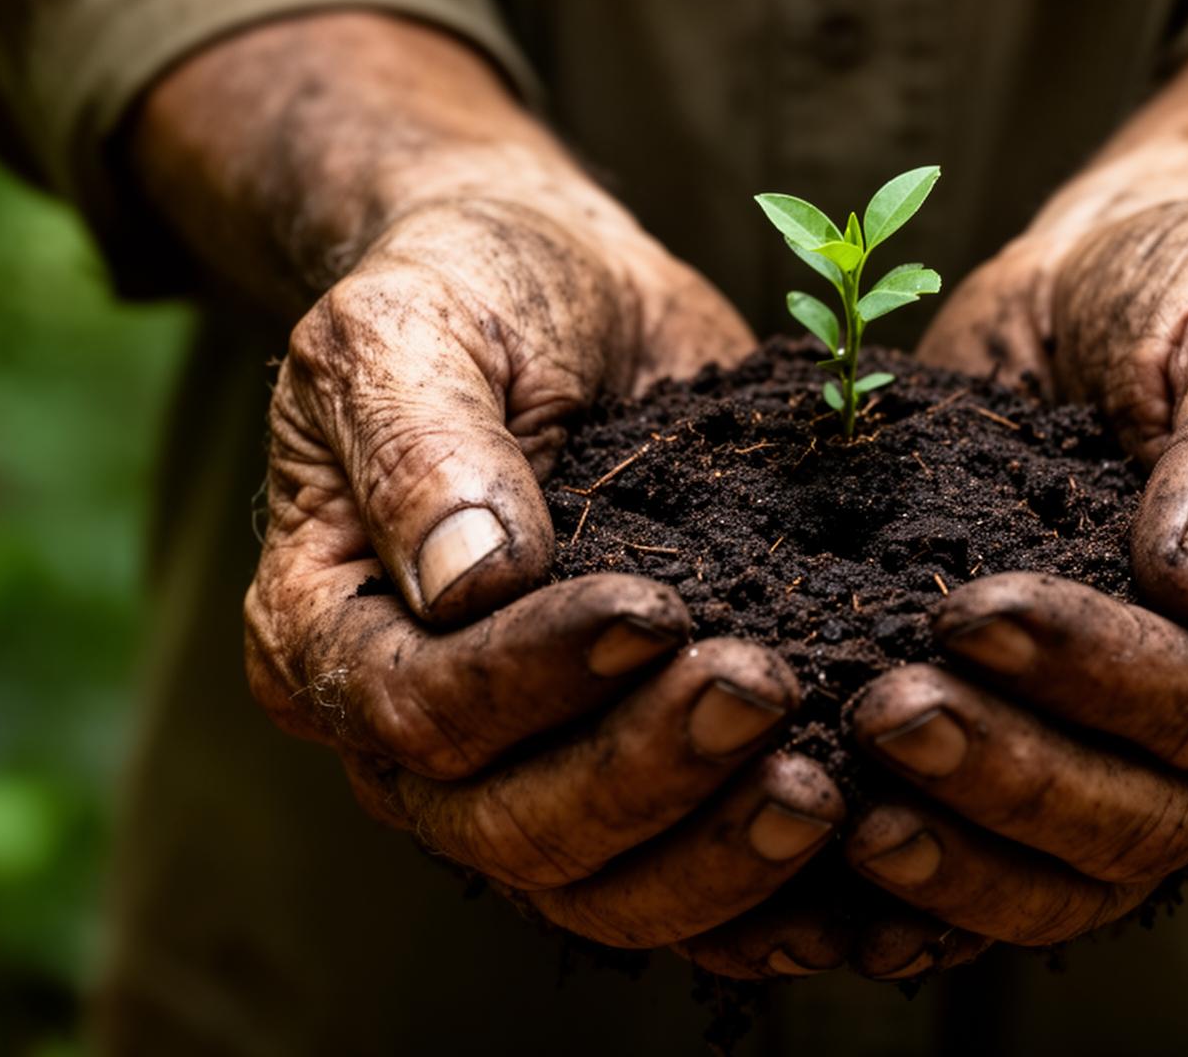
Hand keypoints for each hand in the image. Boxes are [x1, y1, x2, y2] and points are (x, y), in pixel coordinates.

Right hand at [240, 192, 850, 948]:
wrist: (564, 294)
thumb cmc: (474, 292)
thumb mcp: (415, 323)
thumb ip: (423, 444)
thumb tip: (467, 582)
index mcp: (329, 632)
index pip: (416, 711)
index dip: (531, 681)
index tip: (654, 610)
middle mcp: (413, 733)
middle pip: (512, 830)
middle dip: (644, 779)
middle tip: (768, 696)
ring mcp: (527, 768)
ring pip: (603, 886)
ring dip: (718, 857)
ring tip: (828, 788)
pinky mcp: (632, 768)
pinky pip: (686, 882)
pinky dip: (767, 894)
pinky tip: (859, 857)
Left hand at [844, 192, 1187, 944]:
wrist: (1116, 283)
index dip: (1104, 679)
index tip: (971, 610)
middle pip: (1152, 820)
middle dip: (1011, 778)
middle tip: (884, 712)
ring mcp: (1161, 758)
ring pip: (1078, 877)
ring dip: (962, 857)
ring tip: (847, 806)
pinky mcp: (1060, 752)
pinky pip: (1010, 867)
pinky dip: (932, 892)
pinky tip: (838, 873)